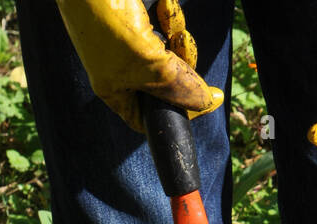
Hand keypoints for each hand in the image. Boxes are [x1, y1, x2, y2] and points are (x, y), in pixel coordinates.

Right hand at [56, 0, 223, 132]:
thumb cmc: (108, 22)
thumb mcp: (150, 65)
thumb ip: (180, 87)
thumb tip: (207, 102)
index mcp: (114, 90)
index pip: (146, 118)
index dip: (175, 114)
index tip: (204, 102)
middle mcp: (120, 69)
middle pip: (165, 82)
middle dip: (181, 64)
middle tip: (184, 45)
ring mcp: (127, 42)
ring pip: (167, 50)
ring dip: (177, 33)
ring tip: (171, 16)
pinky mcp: (135, 17)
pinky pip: (162, 23)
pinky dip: (169, 15)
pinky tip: (166, 3)